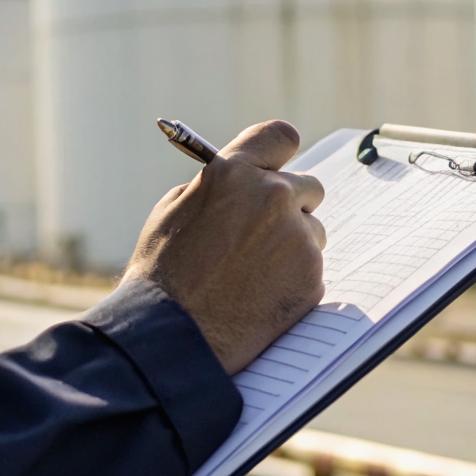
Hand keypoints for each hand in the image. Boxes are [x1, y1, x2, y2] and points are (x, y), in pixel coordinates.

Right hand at [123, 121, 326, 373]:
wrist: (170, 338)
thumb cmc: (162, 275)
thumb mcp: (174, 211)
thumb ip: (217, 188)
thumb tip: (246, 181)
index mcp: (235, 171)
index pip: (280, 136)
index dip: (280, 153)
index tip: (279, 164)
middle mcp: (274, 196)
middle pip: (308, 187)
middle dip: (292, 206)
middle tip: (266, 232)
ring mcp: (298, 237)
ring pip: (313, 232)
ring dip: (293, 247)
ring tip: (253, 275)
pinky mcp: (313, 277)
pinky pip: (313, 269)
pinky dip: (295, 282)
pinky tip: (262, 298)